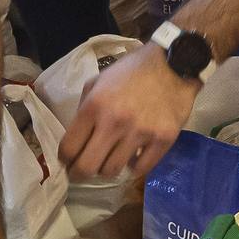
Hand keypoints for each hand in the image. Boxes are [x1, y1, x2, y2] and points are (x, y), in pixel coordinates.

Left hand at [58, 43, 199, 182]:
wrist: (173, 65)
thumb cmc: (132, 71)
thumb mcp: (99, 80)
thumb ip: (84, 107)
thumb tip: (77, 137)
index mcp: (94, 105)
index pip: (69, 147)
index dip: (65, 159)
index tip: (68, 161)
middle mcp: (114, 122)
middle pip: (87, 167)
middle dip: (79, 174)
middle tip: (81, 173)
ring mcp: (140, 133)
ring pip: (112, 171)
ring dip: (107, 169)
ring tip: (110, 161)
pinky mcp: (163, 140)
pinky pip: (141, 169)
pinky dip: (134, 167)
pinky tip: (133, 158)